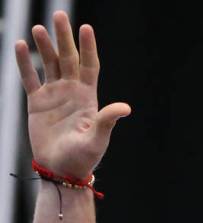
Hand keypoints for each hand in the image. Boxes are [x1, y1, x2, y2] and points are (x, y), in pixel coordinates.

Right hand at [14, 10, 129, 178]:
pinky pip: (29, 78)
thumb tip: (125, 107)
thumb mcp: (98, 139)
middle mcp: (71, 93)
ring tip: (38, 28)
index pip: (89, 66)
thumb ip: (108, 120)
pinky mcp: (37, 102)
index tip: (86, 27)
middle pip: (68, 59)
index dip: (88, 47)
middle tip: (59, 14)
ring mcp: (54, 95)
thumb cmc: (83, 158)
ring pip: (48, 64)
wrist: (61, 170)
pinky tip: (20, 46)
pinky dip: (25, 63)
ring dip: (44, 46)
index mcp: (88, 99)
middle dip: (64, 38)